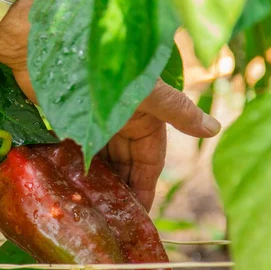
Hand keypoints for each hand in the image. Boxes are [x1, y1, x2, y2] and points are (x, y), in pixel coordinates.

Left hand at [12, 67, 219, 210]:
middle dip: (122, 192)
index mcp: (145, 117)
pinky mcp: (70, 123)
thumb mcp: (147, 92)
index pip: (149, 163)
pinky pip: (78, 153)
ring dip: (100, 184)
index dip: (145, 190)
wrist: (55, 46)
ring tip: (94, 212)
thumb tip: (216, 128)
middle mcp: (122, 122)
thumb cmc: (106, 67)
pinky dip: (78, 170)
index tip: (141, 220)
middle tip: (114, 223)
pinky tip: (72, 190)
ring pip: (103, 162)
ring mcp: (94, 123)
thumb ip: (178, 111)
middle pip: (125, 166)